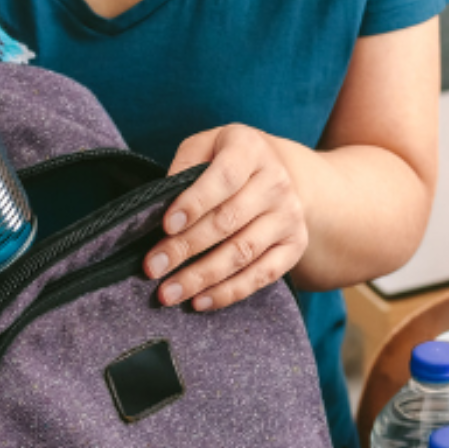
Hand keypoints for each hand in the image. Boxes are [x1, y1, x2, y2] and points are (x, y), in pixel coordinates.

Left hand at [147, 124, 308, 310]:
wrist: (282, 174)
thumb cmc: (229, 162)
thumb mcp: (206, 146)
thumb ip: (184, 167)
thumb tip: (159, 207)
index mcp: (250, 150)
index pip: (223, 179)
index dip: (194, 203)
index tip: (166, 227)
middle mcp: (276, 183)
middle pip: (228, 222)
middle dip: (185, 248)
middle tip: (153, 268)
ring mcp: (289, 217)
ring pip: (242, 254)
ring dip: (202, 277)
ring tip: (170, 292)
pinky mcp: (294, 246)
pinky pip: (261, 276)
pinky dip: (229, 292)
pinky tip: (201, 301)